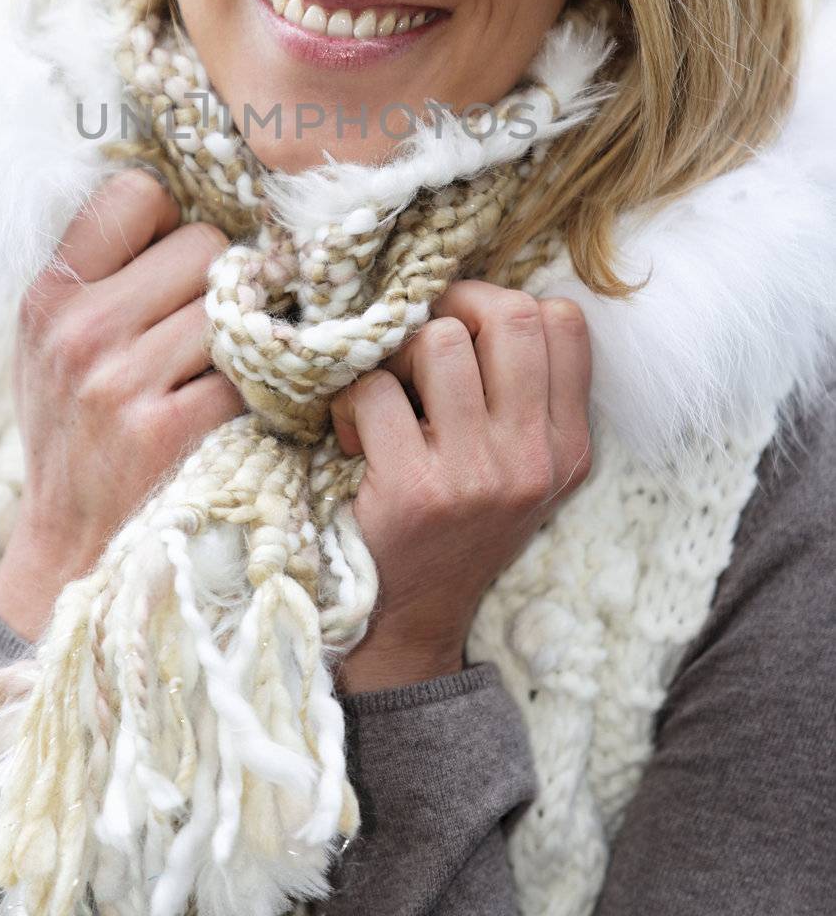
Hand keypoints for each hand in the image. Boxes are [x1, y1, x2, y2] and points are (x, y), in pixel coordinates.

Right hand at [0, 169, 243, 641]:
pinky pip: (250, 369)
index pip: (134, 193)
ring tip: (222, 367)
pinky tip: (241, 406)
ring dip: (245, 334)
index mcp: (50, 296)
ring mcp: (123, 383)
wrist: (72, 549)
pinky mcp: (171, 430)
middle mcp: (81, 331)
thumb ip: (103, 276)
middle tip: (209, 327)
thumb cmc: (76, 433)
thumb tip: (187, 203)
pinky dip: (260, 385)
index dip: (170, 221)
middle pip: (204, 244)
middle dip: (220, 280)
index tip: (174, 262)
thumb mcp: (53, 345)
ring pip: (234, 304)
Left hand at [329, 282, 592, 692]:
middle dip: (453, 303)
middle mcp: (533, 457)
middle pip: (510, 314)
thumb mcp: (517, 465)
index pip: (565, 322)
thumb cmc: (455, 521)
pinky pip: (376, 390)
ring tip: (387, 390)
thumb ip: (520, 393)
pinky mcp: (415, 491)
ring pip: (439, 340)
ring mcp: (477, 475)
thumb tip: (477, 297)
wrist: (411, 621)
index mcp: (567, 445)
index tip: (465, 327)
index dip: (505, 303)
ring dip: (397, 352)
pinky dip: (351, 401)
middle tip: (417, 337)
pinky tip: (354, 436)